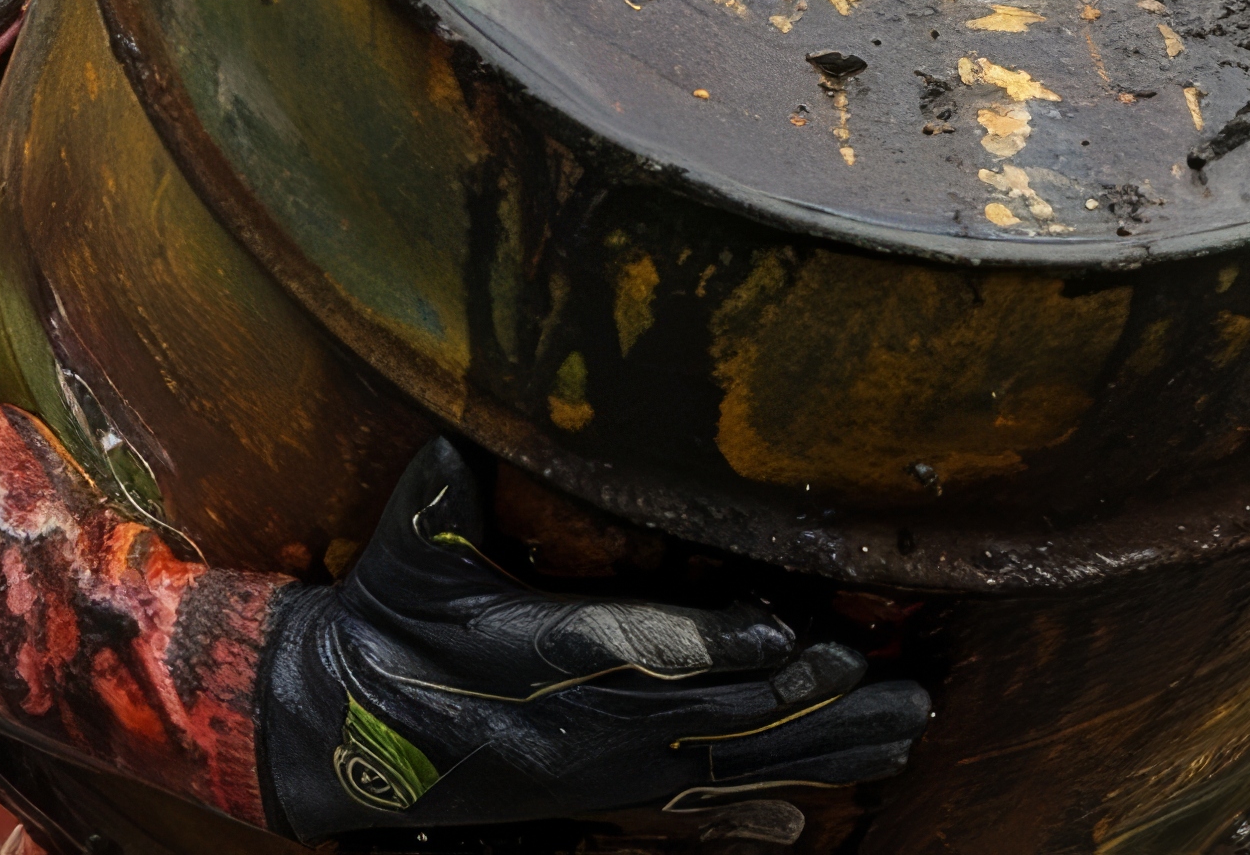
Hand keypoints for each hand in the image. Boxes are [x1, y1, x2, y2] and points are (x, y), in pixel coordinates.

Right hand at [257, 437, 932, 838]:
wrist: (349, 733)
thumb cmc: (386, 627)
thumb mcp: (403, 558)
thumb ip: (437, 503)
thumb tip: (451, 444)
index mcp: (525, 657)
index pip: (627, 652)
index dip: (708, 646)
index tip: (780, 630)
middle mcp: (574, 727)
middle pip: (703, 718)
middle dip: (798, 700)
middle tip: (877, 678)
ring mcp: (598, 770)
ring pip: (724, 764)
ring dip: (818, 748)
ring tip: (900, 730)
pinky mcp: (606, 795)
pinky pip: (705, 803)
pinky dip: (772, 800)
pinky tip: (826, 804)